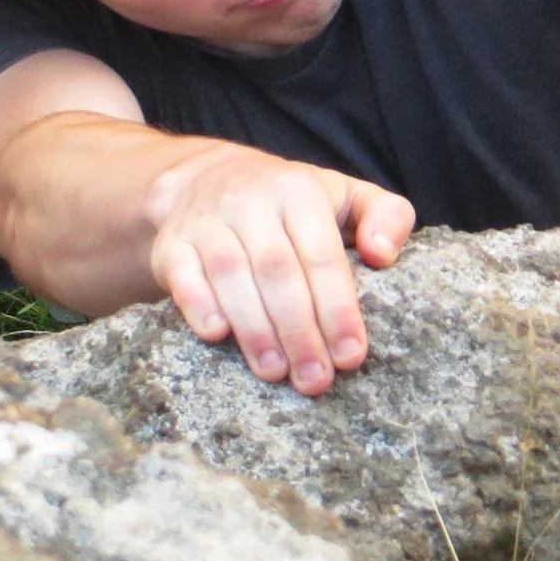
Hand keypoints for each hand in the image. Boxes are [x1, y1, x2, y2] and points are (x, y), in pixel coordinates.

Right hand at [142, 143, 413, 394]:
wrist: (206, 180)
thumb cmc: (291, 203)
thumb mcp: (346, 195)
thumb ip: (387, 216)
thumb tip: (384, 255)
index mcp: (300, 191)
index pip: (322, 255)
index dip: (337, 308)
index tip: (351, 355)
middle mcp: (251, 201)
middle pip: (277, 271)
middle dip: (299, 331)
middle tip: (315, 380)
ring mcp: (207, 221)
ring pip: (230, 275)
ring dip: (254, 329)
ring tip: (276, 373)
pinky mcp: (172, 244)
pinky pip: (182, 275)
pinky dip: (198, 305)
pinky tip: (218, 336)